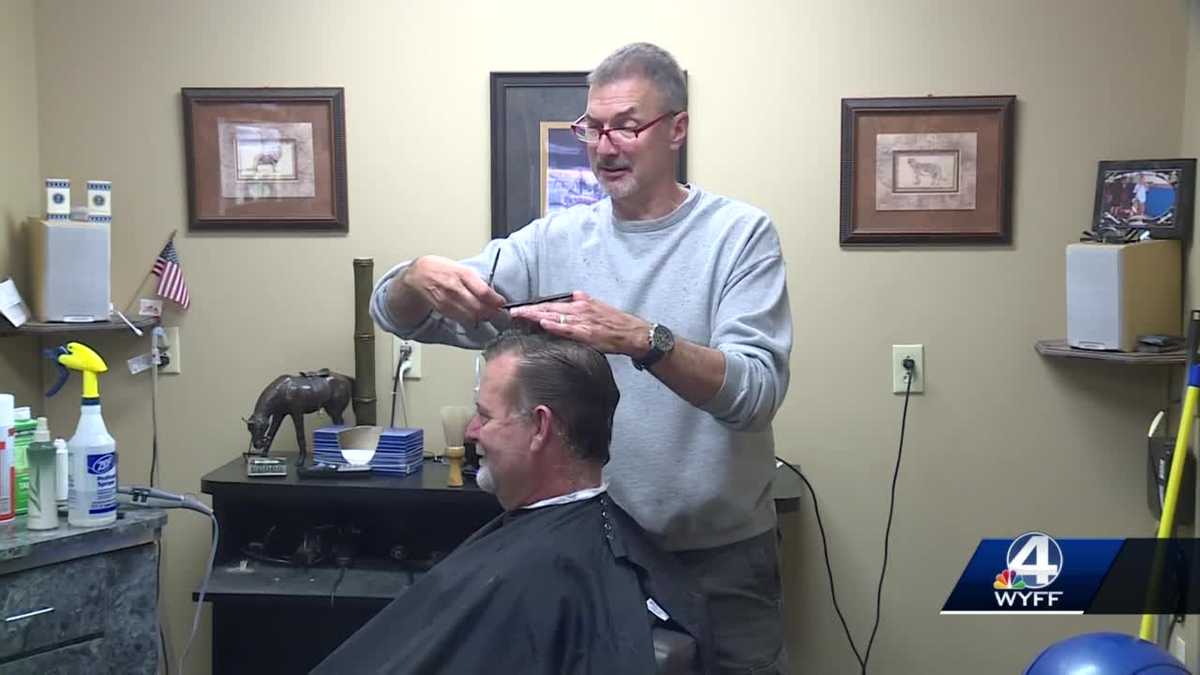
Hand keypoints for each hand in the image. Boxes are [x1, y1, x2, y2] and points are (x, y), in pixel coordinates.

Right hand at [403, 256, 505, 324]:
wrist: (418, 275)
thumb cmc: (441, 269)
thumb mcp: (461, 268)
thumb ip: (476, 281)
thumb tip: (493, 294)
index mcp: (462, 274)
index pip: (483, 292)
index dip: (496, 301)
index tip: (502, 303)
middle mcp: (455, 288)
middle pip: (478, 307)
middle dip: (492, 313)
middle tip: (501, 315)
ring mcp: (448, 300)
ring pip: (471, 316)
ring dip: (483, 318)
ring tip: (490, 316)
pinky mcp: (443, 310)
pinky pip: (461, 318)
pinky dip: (471, 320)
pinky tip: (476, 317)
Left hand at [508, 291, 648, 355]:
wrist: (631, 333)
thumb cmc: (615, 322)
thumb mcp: (598, 306)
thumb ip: (584, 301)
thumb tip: (574, 295)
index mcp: (580, 303)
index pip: (552, 304)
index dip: (535, 306)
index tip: (520, 308)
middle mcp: (579, 308)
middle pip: (549, 308)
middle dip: (529, 310)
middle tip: (513, 311)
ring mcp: (582, 320)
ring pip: (554, 316)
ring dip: (535, 316)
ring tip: (520, 316)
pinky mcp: (586, 333)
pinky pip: (567, 328)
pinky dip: (555, 325)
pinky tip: (543, 323)